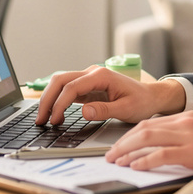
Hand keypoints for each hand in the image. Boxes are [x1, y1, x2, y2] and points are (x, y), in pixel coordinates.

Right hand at [36, 66, 185, 125]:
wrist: (152, 97)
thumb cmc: (142, 101)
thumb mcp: (126, 109)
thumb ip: (104, 110)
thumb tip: (83, 111)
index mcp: (101, 75)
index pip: (71, 87)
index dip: (59, 104)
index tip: (54, 120)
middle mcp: (92, 73)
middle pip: (60, 80)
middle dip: (47, 99)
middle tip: (40, 119)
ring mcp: (88, 79)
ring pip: (60, 83)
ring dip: (49, 98)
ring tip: (43, 118)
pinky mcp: (88, 87)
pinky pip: (67, 90)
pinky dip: (57, 100)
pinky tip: (53, 113)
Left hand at [105, 111, 192, 177]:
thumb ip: (185, 133)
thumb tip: (164, 145)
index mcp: (186, 117)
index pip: (150, 123)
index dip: (131, 134)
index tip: (120, 144)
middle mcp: (184, 123)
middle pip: (143, 129)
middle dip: (123, 142)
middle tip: (111, 154)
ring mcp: (188, 137)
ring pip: (148, 139)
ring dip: (128, 151)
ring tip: (117, 160)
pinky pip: (162, 154)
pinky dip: (145, 160)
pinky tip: (136, 166)